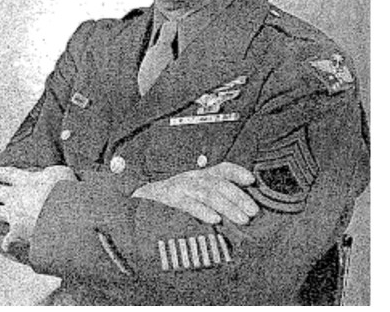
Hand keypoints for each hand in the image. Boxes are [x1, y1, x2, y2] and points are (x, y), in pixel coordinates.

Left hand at [0, 165, 75, 251]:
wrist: (62, 213)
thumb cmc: (63, 190)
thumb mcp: (60, 172)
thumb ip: (50, 172)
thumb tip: (46, 174)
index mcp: (24, 180)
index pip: (6, 173)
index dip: (0, 173)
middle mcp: (14, 196)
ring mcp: (13, 215)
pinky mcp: (17, 232)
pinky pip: (8, 240)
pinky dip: (7, 243)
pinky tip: (7, 245)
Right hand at [132, 162, 257, 224]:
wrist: (136, 202)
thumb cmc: (169, 201)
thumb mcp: (191, 194)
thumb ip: (211, 198)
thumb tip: (239, 210)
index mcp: (199, 175)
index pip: (221, 168)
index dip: (237, 172)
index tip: (252, 180)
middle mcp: (191, 178)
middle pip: (218, 183)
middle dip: (238, 197)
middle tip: (253, 212)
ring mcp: (179, 187)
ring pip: (207, 193)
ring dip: (227, 205)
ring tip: (242, 219)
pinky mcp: (168, 199)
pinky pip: (187, 204)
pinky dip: (202, 211)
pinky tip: (214, 219)